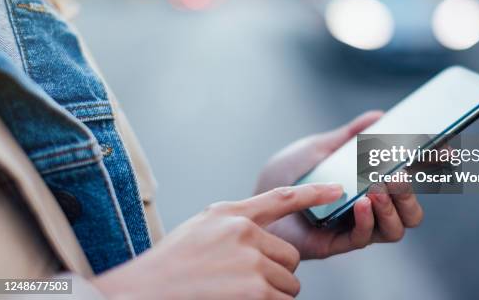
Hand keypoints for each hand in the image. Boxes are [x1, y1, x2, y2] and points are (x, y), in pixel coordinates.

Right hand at [92, 183, 342, 299]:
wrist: (140, 292)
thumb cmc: (170, 266)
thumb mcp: (201, 229)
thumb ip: (235, 225)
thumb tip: (265, 237)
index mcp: (230, 214)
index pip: (281, 197)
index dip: (314, 193)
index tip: (338, 190)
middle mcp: (243, 232)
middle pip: (290, 257)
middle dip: (277, 274)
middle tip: (246, 283)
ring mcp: (250, 261)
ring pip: (289, 284)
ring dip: (272, 295)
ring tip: (236, 293)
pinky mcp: (255, 291)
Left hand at [255, 111, 423, 259]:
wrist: (258, 195)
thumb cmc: (290, 172)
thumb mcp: (321, 147)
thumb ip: (349, 135)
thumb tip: (379, 116)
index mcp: (370, 182)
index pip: (410, 177)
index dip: (431, 166)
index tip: (446, 149)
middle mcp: (370, 207)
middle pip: (412, 210)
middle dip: (414, 192)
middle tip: (401, 173)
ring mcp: (356, 225)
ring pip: (397, 227)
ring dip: (395, 206)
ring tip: (380, 186)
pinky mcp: (337, 242)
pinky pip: (364, 238)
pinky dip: (369, 220)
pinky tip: (362, 202)